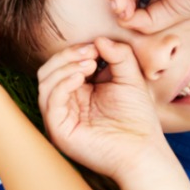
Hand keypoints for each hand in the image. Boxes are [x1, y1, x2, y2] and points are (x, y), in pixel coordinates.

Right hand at [37, 39, 167, 182]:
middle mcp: (65, 104)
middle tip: (90, 53)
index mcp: (77, 92)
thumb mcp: (130, 78)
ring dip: (64, 67)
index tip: (96, 46)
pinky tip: (80, 78)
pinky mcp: (58, 129)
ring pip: (45, 82)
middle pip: (48, 70)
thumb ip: (119, 55)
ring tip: (88, 65)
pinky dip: (62, 84)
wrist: (143, 151)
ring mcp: (60, 117)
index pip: (63, 65)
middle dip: (66, 56)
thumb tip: (99, 38)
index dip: (75, 51)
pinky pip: (50, 101)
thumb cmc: (138, 119)